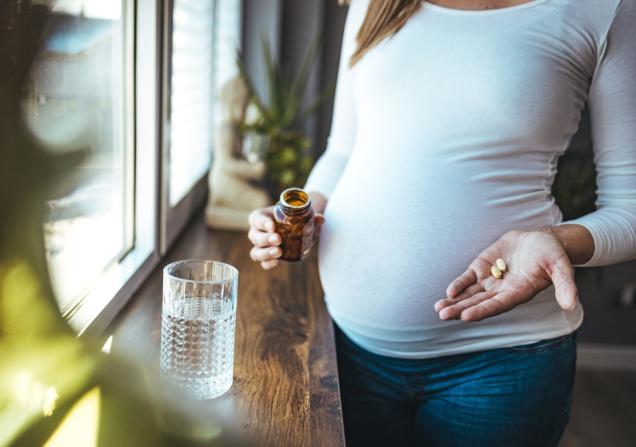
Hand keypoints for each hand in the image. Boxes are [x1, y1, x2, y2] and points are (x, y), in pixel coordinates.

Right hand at [247, 206, 323, 269]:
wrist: (297, 229)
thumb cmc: (295, 218)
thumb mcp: (302, 216)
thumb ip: (311, 217)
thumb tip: (321, 219)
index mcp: (262, 217)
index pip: (256, 219)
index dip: (262, 223)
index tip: (273, 226)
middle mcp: (257, 232)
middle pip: (255, 236)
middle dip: (266, 238)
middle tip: (278, 239)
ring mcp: (261, 247)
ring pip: (255, 252)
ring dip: (266, 253)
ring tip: (278, 252)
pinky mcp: (268, 257)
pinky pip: (263, 263)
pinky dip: (268, 263)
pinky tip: (276, 262)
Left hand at [434, 230, 577, 321]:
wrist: (540, 239)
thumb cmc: (552, 254)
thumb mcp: (561, 266)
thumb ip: (565, 285)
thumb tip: (571, 304)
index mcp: (519, 293)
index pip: (498, 305)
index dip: (482, 310)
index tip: (466, 317)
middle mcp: (502, 291)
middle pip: (478, 303)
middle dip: (460, 309)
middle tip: (443, 315)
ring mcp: (491, 280)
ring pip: (469, 294)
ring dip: (454, 301)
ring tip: (438, 309)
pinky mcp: (482, 267)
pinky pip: (468, 279)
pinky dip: (459, 284)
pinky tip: (449, 291)